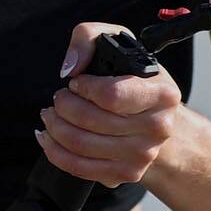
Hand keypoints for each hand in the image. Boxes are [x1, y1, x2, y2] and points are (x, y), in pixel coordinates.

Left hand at [36, 22, 184, 189]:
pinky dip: (54, 151)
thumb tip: (70, 67)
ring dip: (54, 127)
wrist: (158, 121)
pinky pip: (78, 167)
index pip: (111, 95)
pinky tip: (48, 137)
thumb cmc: (134, 80)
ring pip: (80, 144)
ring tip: (50, 115)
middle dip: (62, 106)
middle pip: (90, 121)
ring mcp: (142, 154)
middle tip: (58, 98)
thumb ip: (88, 37)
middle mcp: (157, 127)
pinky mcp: (126, 173)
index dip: (84, 88)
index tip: (76, 82)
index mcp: (162, 94)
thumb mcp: (119, 43)